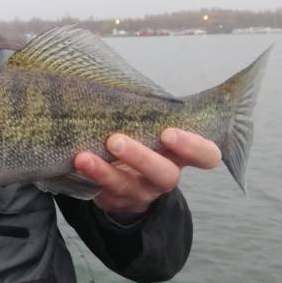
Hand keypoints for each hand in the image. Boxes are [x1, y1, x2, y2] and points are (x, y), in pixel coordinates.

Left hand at [74, 128, 221, 215]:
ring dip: (104, 170)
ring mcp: (141, 192)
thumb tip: (124, 82)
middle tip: (116, 141)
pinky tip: (76, 164)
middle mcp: (164, 176)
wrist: (127, 185)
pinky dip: (88, 177)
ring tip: (83, 156)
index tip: (168, 133)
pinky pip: (102, 192)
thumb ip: (152, 115)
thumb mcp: (154, 130)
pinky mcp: (116, 201)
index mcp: (180, 155)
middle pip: (164, 174)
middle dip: (141, 158)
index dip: (192, 146)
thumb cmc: (144, 143)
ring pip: (126, 185)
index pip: (206, 156)